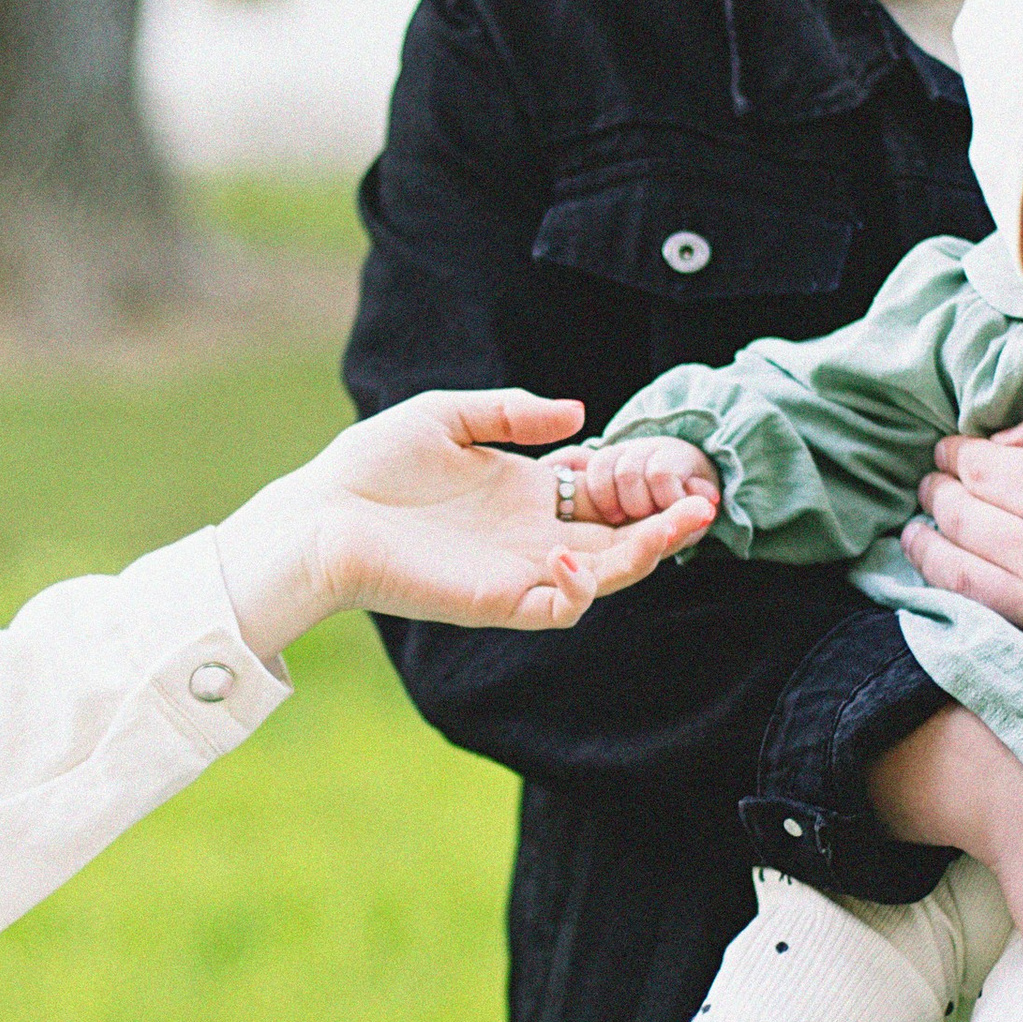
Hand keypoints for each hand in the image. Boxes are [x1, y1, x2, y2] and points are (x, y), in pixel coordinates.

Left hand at [214, 389, 713, 655]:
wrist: (317, 515)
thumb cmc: (371, 465)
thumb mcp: (448, 416)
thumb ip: (511, 413)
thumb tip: (580, 415)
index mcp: (524, 494)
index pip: (603, 494)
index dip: (642, 482)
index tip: (674, 463)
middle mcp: (530, 537)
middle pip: (619, 538)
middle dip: (667, 524)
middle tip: (705, 502)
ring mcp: (518, 572)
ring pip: (605, 575)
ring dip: (646, 555)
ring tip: (679, 524)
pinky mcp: (496, 602)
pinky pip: (558, 608)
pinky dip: (580, 588)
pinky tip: (572, 555)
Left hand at [898, 388, 1022, 695]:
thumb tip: (1002, 441)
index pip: (975, 471)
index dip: (955, 456)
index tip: (949, 450)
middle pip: (958, 526)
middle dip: (936, 499)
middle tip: (929, 487)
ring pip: (961, 587)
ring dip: (930, 556)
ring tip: (918, 538)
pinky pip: (998, 638)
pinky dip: (966, 611)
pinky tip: (960, 592)